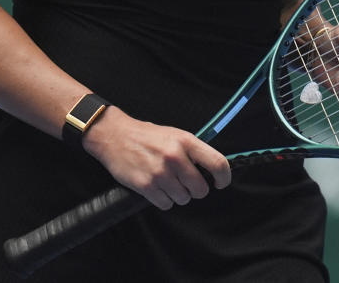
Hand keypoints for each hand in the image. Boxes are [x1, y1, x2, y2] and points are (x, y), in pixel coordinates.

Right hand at [81, 107, 230, 209]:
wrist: (115, 136)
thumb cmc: (146, 136)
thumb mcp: (174, 134)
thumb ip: (192, 151)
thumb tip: (211, 170)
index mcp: (185, 141)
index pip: (217, 163)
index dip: (223, 178)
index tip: (220, 183)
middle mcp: (175, 157)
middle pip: (200, 189)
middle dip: (195, 189)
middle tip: (186, 182)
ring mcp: (160, 173)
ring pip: (184, 199)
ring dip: (178, 195)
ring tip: (166, 181)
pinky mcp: (147, 186)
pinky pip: (166, 204)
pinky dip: (163, 200)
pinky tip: (156, 187)